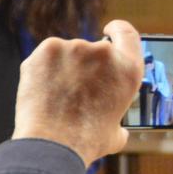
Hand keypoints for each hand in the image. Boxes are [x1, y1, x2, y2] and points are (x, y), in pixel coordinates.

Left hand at [12, 20, 142, 166]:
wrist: (53, 144)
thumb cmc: (86, 142)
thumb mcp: (116, 133)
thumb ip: (119, 121)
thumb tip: (118, 130)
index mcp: (129, 69)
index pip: (127, 34)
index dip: (116, 30)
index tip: (108, 30)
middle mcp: (105, 53)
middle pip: (93, 49)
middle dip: (83, 66)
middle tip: (74, 92)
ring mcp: (76, 47)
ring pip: (67, 53)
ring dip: (63, 69)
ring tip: (57, 98)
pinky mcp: (49, 49)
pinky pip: (47, 56)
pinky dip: (43, 69)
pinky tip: (43, 90)